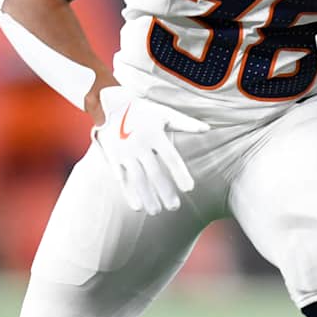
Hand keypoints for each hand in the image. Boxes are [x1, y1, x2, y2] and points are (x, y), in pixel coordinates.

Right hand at [90, 87, 209, 214]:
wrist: (109, 104)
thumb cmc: (143, 111)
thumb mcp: (164, 113)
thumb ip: (185, 123)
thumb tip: (207, 128)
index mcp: (155, 134)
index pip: (171, 158)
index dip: (180, 173)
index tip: (189, 188)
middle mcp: (140, 144)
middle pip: (154, 172)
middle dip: (164, 191)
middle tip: (174, 207)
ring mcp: (125, 152)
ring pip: (137, 178)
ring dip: (146, 196)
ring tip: (156, 212)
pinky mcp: (114, 157)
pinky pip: (122, 178)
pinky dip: (128, 193)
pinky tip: (137, 206)